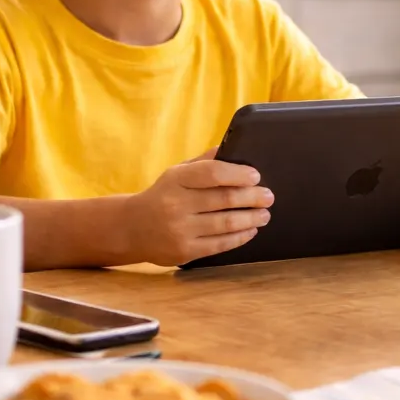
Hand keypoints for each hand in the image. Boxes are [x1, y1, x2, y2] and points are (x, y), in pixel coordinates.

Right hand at [125, 150, 274, 265]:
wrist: (132, 228)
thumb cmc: (163, 196)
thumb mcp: (176, 173)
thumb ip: (203, 162)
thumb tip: (233, 149)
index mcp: (175, 180)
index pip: (212, 173)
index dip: (238, 174)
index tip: (256, 176)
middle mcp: (176, 205)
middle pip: (224, 199)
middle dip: (252, 197)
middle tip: (268, 196)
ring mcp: (180, 230)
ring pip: (226, 223)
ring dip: (251, 218)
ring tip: (264, 214)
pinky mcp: (185, 251)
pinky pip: (220, 244)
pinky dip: (240, 237)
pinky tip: (251, 230)